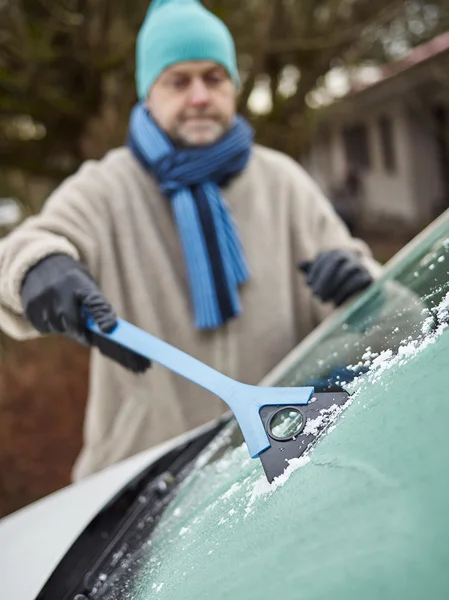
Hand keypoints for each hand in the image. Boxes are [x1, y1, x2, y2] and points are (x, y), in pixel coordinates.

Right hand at [21, 254, 149, 372]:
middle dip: (81, 332)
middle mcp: (59, 291)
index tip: (108, 330)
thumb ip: (96, 306)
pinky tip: (52, 313)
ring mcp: (42, 299)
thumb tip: (106, 331)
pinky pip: (45, 328)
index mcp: (80, 283)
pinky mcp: (30, 308)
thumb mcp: (87, 286)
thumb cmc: (72, 282)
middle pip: (73, 323)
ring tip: (67, 314)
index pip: (94, 301)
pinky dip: (52, 325)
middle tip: (89, 337)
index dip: (102, 315)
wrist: (40, 264)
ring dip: (66, 328)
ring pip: (58, 328)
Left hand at [298, 249, 372, 305]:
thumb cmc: (334, 282)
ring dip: (333, 286)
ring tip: (323, 299)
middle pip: (335, 262)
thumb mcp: (322, 275)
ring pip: (346, 271)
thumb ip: (311, 269)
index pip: (324, 258)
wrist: (357, 290)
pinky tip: (336, 301)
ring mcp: (359, 265)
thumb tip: (300, 265)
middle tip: (315, 294)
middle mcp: (348, 256)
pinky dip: (345, 291)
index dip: (315, 270)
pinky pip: (358, 281)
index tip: (308, 284)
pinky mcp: (367, 277)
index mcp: (335, 253)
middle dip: (324, 278)